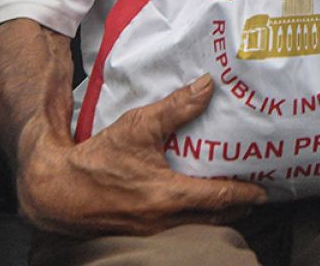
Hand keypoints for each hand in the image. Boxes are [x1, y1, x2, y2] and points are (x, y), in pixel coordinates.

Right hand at [17, 75, 265, 235]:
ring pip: (197, 226)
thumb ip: (176, 107)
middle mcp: (163, 220)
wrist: (55, 190)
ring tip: (234, 201)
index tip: (264, 190)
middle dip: (238, 208)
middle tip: (256, 196)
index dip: (245, 194)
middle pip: (215, 218)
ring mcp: (152, 231)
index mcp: (167, 196)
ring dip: (217, 215)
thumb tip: (207, 86)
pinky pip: (178, 228)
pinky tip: (197, 206)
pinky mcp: (140, 233)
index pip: (219, 198)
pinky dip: (194, 219)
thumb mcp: (137, 127)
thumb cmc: (96, 159)